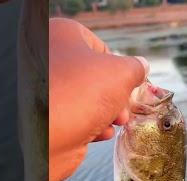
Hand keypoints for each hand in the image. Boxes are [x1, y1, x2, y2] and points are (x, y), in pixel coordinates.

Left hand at [49, 18, 148, 180]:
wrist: (46, 138)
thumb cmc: (82, 94)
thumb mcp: (122, 73)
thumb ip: (136, 68)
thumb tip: (141, 67)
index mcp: (61, 36)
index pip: (99, 47)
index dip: (119, 66)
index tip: (129, 82)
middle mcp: (48, 59)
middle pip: (94, 75)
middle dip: (115, 95)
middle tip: (123, 108)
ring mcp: (46, 90)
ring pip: (86, 99)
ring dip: (107, 112)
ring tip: (116, 122)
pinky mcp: (47, 117)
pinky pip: (75, 117)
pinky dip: (91, 125)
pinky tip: (100, 132)